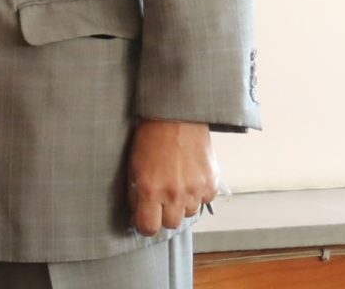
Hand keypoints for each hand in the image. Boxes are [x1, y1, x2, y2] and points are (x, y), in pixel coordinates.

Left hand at [126, 120, 217, 235]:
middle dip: (165, 215)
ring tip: (177, 183)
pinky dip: (198, 194)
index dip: (146, 225)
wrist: (177, 117)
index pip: (149, 227)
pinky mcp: (211, 183)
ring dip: (183, 204)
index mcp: (150, 190)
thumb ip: (136, 193)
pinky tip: (191, 177)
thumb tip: (138, 212)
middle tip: (162, 200)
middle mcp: (173, 194)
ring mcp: (194, 189)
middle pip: (171, 224)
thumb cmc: (151, 137)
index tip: (146, 219)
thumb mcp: (134, 166)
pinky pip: (204, 200)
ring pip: (189, 213)